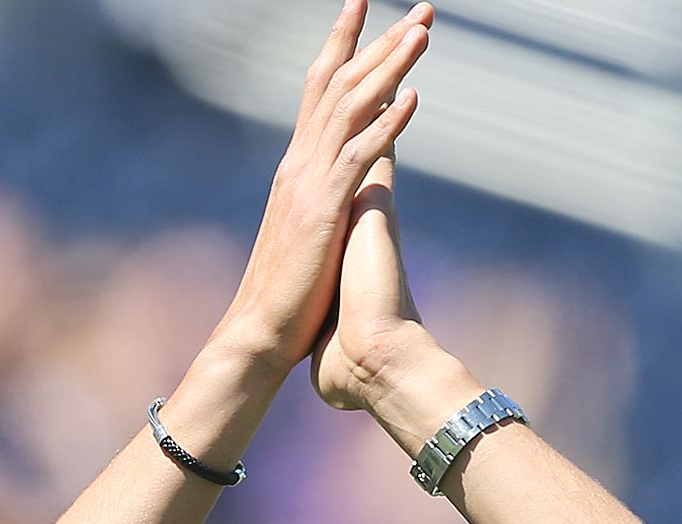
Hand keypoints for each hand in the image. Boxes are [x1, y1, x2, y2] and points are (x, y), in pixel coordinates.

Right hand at [211, 0, 429, 379]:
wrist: (258, 333)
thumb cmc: (286, 294)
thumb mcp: (307, 233)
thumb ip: (322, 200)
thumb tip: (341, 186)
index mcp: (297, 167)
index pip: (321, 89)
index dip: (344, 43)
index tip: (364, 4)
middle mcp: (299, 164)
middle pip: (340, 83)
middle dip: (379, 39)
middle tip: (421, 6)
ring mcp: (309, 184)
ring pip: (352, 108)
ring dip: (390, 66)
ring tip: (423, 31)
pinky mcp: (322, 210)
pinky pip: (357, 156)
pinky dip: (386, 124)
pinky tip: (412, 97)